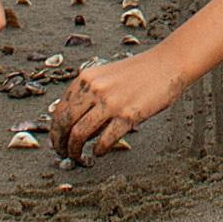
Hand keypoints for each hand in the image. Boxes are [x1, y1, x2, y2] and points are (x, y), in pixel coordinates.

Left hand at [50, 47, 180, 158]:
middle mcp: (95, 89)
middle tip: (62, 152)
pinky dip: (99, 150)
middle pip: (65, 122)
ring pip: (79, 133)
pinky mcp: (128, 115)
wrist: (167, 64)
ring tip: (77, 157)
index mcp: (87, 78)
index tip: (56, 139)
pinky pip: (105, 140)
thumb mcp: (107, 76)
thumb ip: (90, 94)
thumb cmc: (139, 71)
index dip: (55, 128)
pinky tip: (99, 152)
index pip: (60, 108)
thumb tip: (75, 124)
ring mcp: (111, 102)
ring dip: (75, 150)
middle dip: (60, 142)